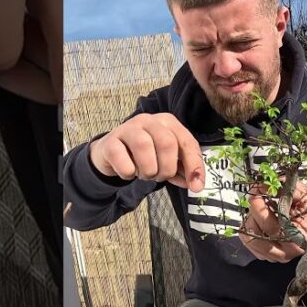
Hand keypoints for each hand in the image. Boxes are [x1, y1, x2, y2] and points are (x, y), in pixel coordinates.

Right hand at [88, 113, 205, 190]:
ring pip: (144, 147)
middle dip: (167, 168)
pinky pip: (123, 160)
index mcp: (168, 122)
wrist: (112, 153)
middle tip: (160, 177)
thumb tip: (195, 184)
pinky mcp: (110, 141)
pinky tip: (128, 172)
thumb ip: (182, 169)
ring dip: (148, 170)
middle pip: (167, 143)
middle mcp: (149, 120)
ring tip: (145, 175)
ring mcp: (128, 128)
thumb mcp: (166, 160)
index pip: (187, 142)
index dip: (194, 165)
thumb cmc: (144, 155)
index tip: (196, 187)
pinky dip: (129, 173)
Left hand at [239, 181, 306, 262]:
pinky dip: (250, 229)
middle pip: (255, 233)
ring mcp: (274, 256)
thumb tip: (261, 186)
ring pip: (249, 239)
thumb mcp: (303, 195)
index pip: (270, 225)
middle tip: (258, 198)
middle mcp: (284, 252)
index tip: (256, 191)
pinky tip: (259, 220)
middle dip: (253, 212)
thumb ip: (284, 189)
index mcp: (296, 238)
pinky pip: (248, 243)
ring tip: (261, 210)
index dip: (259, 207)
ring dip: (251, 220)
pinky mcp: (266, 256)